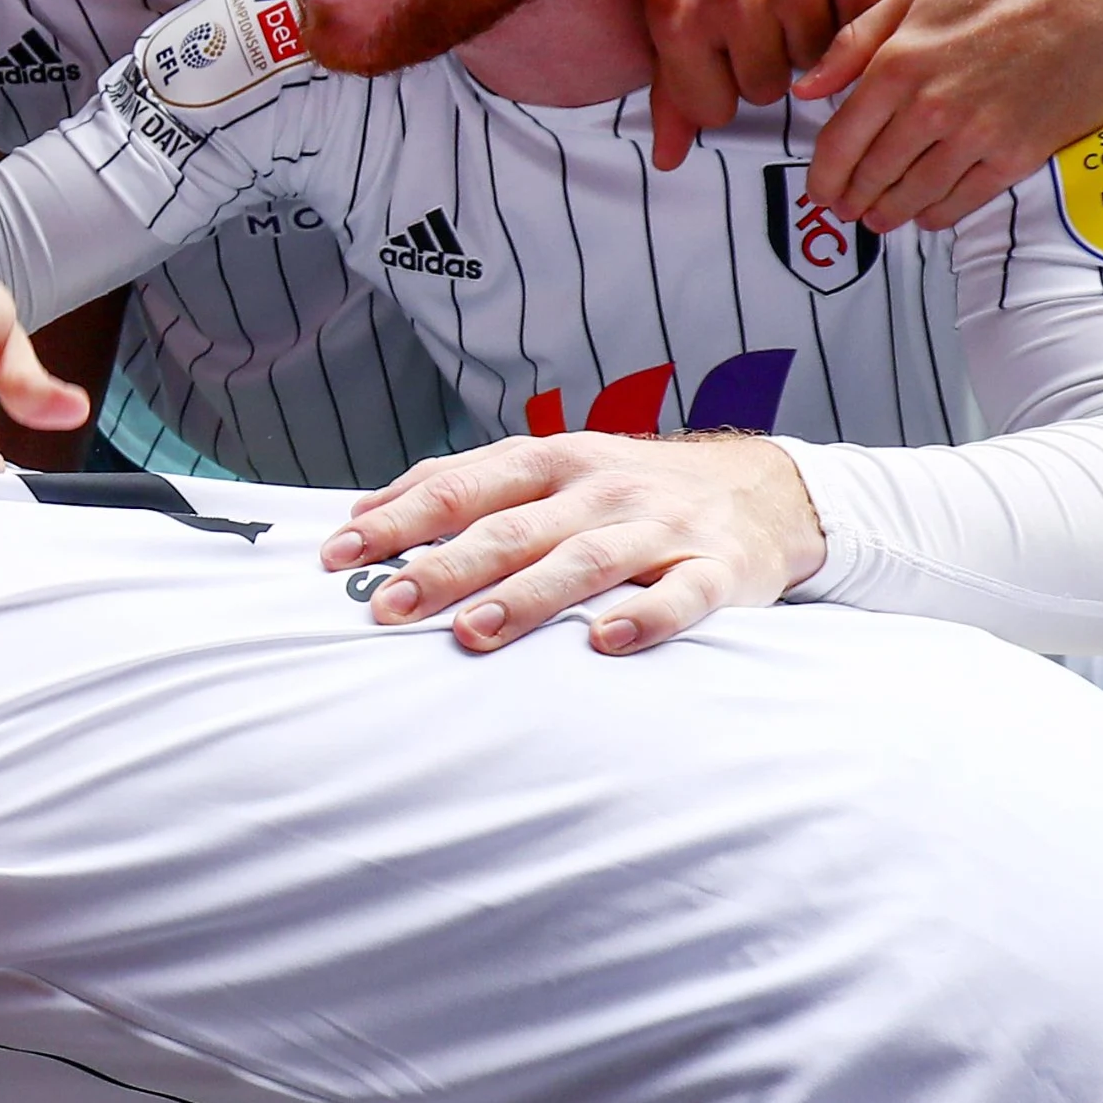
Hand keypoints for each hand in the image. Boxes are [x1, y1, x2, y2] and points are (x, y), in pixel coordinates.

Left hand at [319, 432, 827, 654]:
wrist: (763, 487)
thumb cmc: (627, 488)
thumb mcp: (550, 469)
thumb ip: (465, 484)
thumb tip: (365, 511)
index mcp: (552, 460)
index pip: (461, 487)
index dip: (398, 520)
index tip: (339, 556)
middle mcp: (600, 488)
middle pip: (512, 528)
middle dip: (446, 567)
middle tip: (390, 607)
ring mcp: (659, 527)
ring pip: (585, 560)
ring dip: (527, 597)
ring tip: (475, 633)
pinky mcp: (717, 569)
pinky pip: (682, 595)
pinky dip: (646, 616)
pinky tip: (608, 642)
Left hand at [636, 0, 896, 166]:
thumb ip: (669, 85)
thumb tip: (667, 162)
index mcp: (677, 12)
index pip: (714, 109)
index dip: (722, 85)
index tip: (723, 49)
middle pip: (767, 88)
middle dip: (764, 61)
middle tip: (759, 14)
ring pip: (814, 62)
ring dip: (805, 39)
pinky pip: (858, 23)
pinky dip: (846, 13)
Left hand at [790, 0, 1102, 230]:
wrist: (1100, 3)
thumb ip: (856, 40)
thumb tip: (807, 87)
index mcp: (898, 64)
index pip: (840, 139)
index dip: (823, 174)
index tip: (818, 188)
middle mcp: (930, 107)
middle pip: (871, 175)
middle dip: (851, 198)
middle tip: (844, 208)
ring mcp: (974, 137)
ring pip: (911, 196)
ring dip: (888, 214)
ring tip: (879, 218)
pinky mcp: (1015, 157)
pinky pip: (961, 202)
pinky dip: (936, 215)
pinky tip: (927, 215)